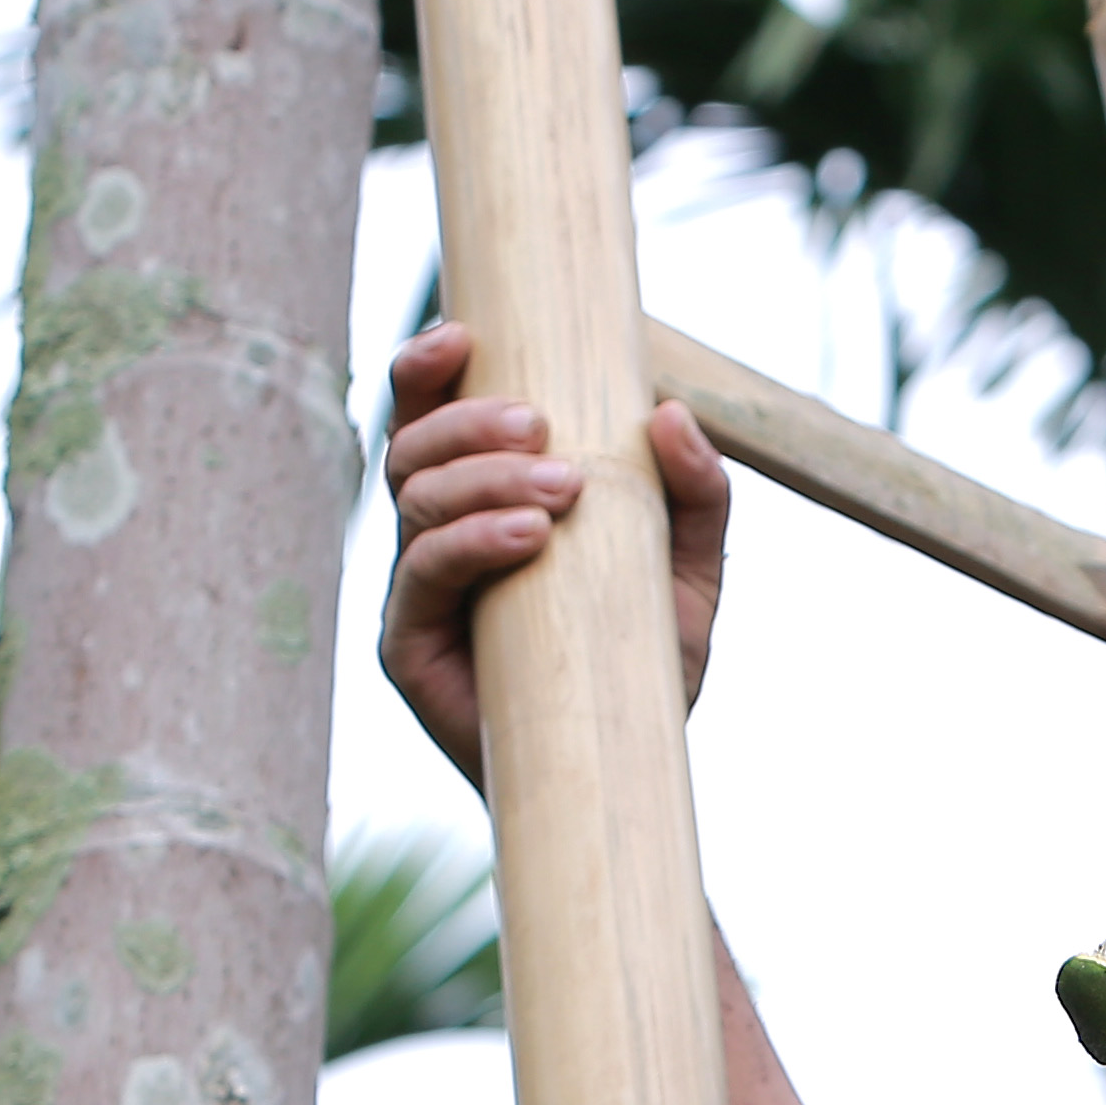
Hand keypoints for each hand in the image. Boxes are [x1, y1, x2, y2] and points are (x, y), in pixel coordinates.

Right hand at [374, 320, 729, 791]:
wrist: (630, 769)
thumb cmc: (645, 662)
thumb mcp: (690, 572)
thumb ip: (694, 496)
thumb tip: (670, 412)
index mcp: (479, 500)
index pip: (431, 416)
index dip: (427, 367)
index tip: (463, 335)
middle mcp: (435, 538)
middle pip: (410, 447)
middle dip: (467, 424)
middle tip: (542, 428)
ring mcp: (417, 592)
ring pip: (412, 500)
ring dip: (479, 479)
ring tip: (558, 491)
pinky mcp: (412, 648)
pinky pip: (422, 575)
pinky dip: (471, 544)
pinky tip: (528, 538)